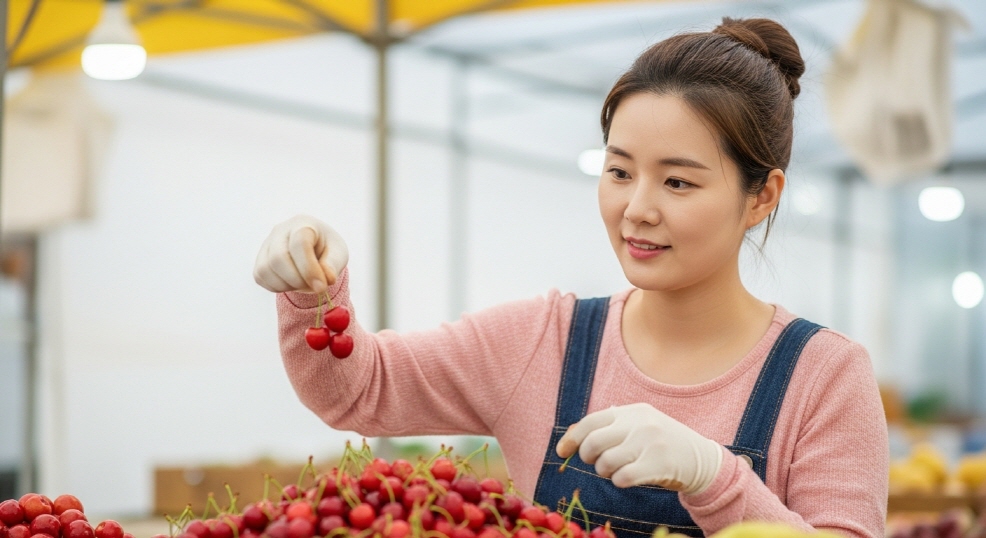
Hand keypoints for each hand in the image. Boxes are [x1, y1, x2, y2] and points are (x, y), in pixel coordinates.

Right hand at [254, 215, 348, 293]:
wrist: (313, 248)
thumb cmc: (327, 248)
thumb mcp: (338, 253)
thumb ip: (334, 265)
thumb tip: (327, 278)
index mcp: (303, 224)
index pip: (299, 243)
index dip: (309, 268)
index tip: (321, 286)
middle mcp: (280, 231)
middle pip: (278, 258)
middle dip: (298, 280)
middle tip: (315, 287)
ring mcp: (266, 245)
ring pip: (266, 270)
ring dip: (288, 285)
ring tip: (305, 282)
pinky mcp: (259, 260)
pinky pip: (261, 277)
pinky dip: (278, 287)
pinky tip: (293, 282)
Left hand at [556, 402, 722, 494]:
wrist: (701, 459)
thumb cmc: (661, 443)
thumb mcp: (639, 424)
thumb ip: (610, 425)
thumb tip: (572, 433)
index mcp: (631, 411)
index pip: (590, 421)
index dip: (572, 438)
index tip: (563, 452)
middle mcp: (640, 423)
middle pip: (593, 442)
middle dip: (588, 457)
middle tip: (597, 463)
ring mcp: (650, 442)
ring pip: (606, 462)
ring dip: (605, 472)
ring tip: (616, 471)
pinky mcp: (658, 464)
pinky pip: (622, 478)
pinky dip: (619, 481)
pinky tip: (628, 478)